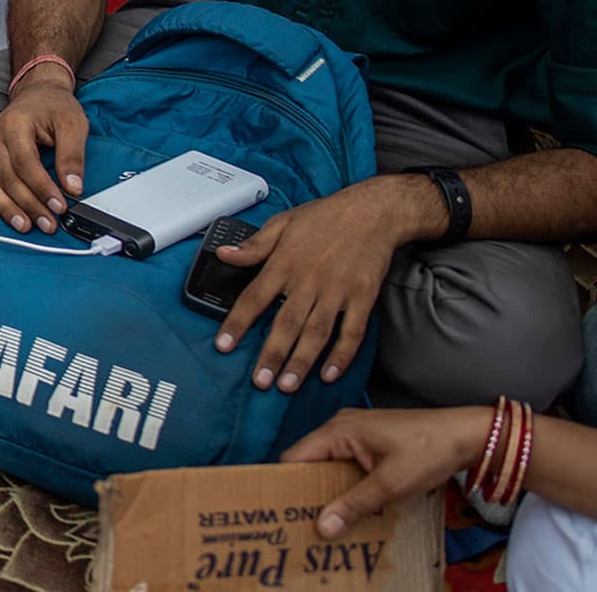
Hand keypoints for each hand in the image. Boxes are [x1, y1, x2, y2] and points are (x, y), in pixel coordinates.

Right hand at [0, 71, 86, 233]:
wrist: (37, 95)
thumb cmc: (54, 107)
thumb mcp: (73, 123)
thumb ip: (73, 155)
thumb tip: (73, 187)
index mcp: (14, 124)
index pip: (25, 164)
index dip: (42, 188)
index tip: (59, 206)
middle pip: (7, 178)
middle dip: (28, 205)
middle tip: (48, 224)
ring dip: (7, 209)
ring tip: (25, 226)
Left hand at [212, 181, 415, 391]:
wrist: (373, 211)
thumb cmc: (325, 217)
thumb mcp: (283, 223)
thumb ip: (254, 245)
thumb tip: (224, 255)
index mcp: (285, 262)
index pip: (255, 298)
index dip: (237, 323)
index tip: (224, 345)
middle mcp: (309, 279)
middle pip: (287, 323)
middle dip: (272, 354)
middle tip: (260, 381)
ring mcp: (338, 290)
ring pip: (317, 332)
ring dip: (302, 361)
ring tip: (287, 385)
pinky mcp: (363, 297)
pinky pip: (352, 331)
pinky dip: (342, 354)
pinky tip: (329, 374)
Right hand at [283, 405, 486, 537]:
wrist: (467, 434)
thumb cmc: (428, 451)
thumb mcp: (390, 484)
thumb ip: (353, 505)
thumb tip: (322, 527)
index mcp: (338, 430)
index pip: (295, 457)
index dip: (285, 483)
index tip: (280, 509)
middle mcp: (341, 426)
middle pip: (310, 461)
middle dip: (307, 490)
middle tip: (301, 521)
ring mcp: (356, 432)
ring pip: (329, 464)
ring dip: (328, 488)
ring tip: (324, 517)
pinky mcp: (371, 441)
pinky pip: (346, 463)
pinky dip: (345, 482)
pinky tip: (350, 504)